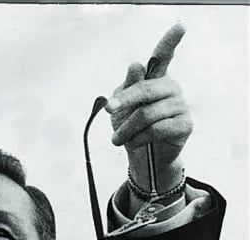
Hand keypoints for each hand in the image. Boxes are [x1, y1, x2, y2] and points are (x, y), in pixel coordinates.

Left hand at [105, 23, 191, 193]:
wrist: (142, 158)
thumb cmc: (130, 127)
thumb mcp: (121, 106)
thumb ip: (127, 88)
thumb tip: (136, 66)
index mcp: (156, 78)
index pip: (163, 56)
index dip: (171, 41)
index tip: (180, 26)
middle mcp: (171, 88)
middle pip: (145, 90)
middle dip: (124, 101)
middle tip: (109, 111)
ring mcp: (181, 106)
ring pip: (147, 114)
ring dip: (127, 129)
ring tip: (117, 139)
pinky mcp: (185, 125)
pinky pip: (157, 130)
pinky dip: (139, 139)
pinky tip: (135, 143)